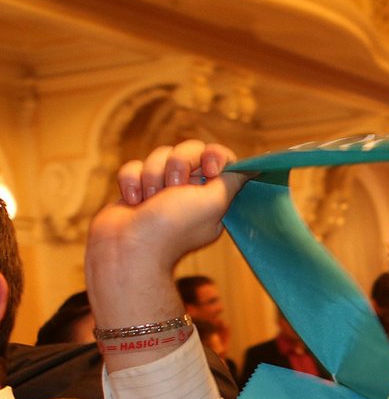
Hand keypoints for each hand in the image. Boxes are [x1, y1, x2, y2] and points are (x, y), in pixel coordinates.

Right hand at [90, 141, 246, 269]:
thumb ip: (232, 181)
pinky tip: (134, 201)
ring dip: (153, 176)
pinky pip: (134, 166)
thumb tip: (251, 169)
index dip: (214, 156)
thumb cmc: (173, 227)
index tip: (210, 170)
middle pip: (188, 150)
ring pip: (159, 155)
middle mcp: (189, 190)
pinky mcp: (136, 188)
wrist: (128, 248)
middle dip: (178, 164)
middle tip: (174, 188)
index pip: (219, 157)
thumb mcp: (214, 203)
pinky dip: (131, 181)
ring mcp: (161, 188)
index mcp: (212, 195)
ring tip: (150, 200)